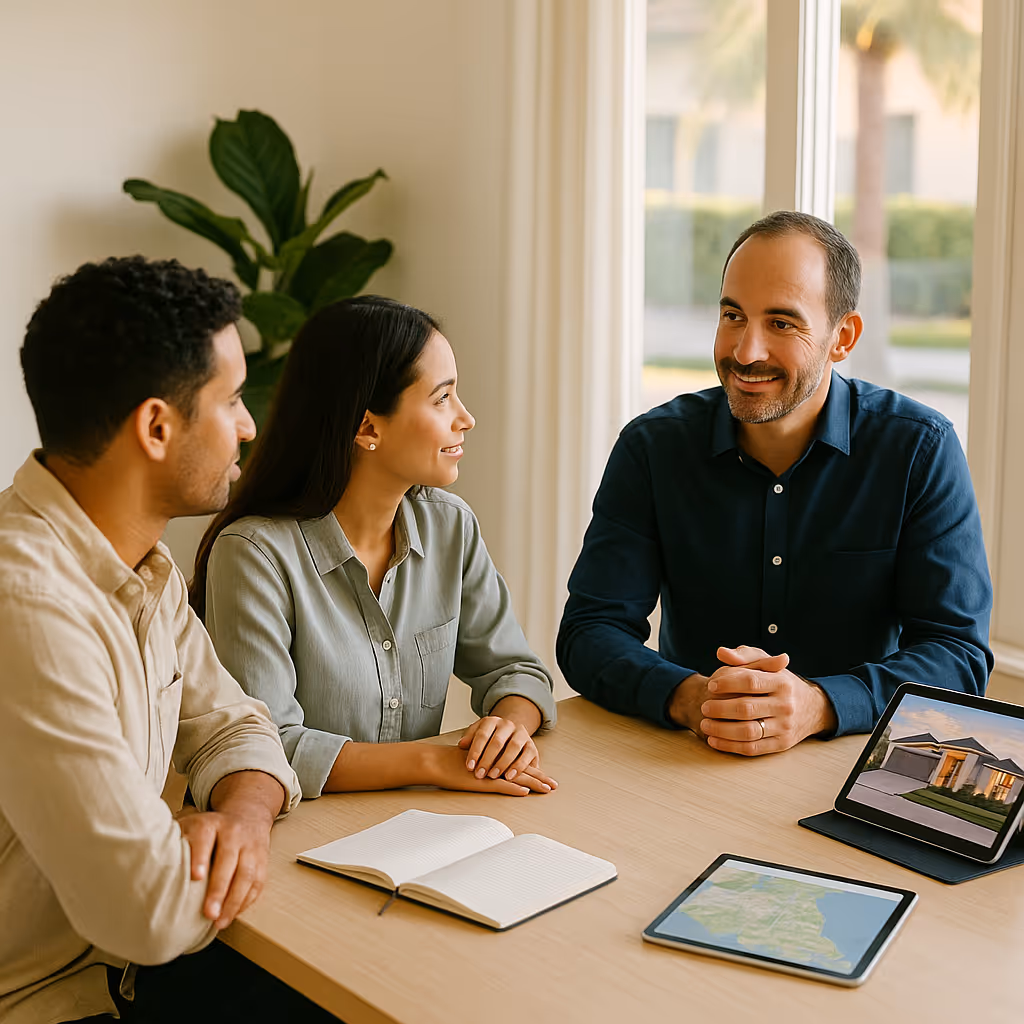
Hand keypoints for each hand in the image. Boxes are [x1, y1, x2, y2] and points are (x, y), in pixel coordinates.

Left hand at [178, 770, 284, 928]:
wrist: (247, 814)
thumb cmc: (210, 829)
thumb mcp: (190, 825)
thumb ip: (171, 841)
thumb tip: (141, 862)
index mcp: (211, 823)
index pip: (205, 837)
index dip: (200, 857)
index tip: (195, 877)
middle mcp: (234, 832)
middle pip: (229, 859)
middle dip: (219, 888)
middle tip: (209, 913)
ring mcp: (251, 846)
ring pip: (247, 873)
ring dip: (234, 900)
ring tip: (220, 922)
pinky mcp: (263, 860)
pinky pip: (257, 883)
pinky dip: (246, 902)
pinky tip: (233, 915)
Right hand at [426, 745, 556, 794]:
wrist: (438, 762)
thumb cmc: (454, 765)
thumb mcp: (476, 766)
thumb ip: (488, 769)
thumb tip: (498, 778)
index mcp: (496, 760)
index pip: (519, 766)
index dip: (534, 773)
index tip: (547, 780)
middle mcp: (496, 763)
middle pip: (522, 771)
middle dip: (540, 778)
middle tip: (554, 785)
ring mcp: (490, 772)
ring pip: (516, 777)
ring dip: (533, 784)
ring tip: (547, 789)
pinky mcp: (482, 780)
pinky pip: (500, 785)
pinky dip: (513, 788)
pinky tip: (524, 791)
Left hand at [458, 695, 543, 781]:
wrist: (511, 733)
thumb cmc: (490, 738)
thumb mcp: (478, 734)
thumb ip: (470, 738)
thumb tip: (461, 745)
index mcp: (492, 721)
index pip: (483, 734)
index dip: (475, 751)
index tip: (469, 766)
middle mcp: (508, 725)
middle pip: (498, 741)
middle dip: (487, 760)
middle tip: (479, 774)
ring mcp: (522, 734)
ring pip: (514, 747)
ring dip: (502, 763)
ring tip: (493, 776)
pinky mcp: (532, 746)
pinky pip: (527, 756)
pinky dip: (518, 767)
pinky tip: (509, 777)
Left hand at [696, 645, 836, 755]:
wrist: (812, 708)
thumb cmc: (780, 682)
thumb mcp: (767, 663)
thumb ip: (744, 656)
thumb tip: (722, 653)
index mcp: (782, 682)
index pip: (750, 681)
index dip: (727, 683)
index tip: (711, 685)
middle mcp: (785, 705)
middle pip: (746, 709)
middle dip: (720, 709)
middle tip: (704, 707)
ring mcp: (784, 727)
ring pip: (747, 732)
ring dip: (721, 730)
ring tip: (705, 724)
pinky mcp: (781, 744)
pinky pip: (752, 748)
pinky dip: (730, 746)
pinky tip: (714, 740)